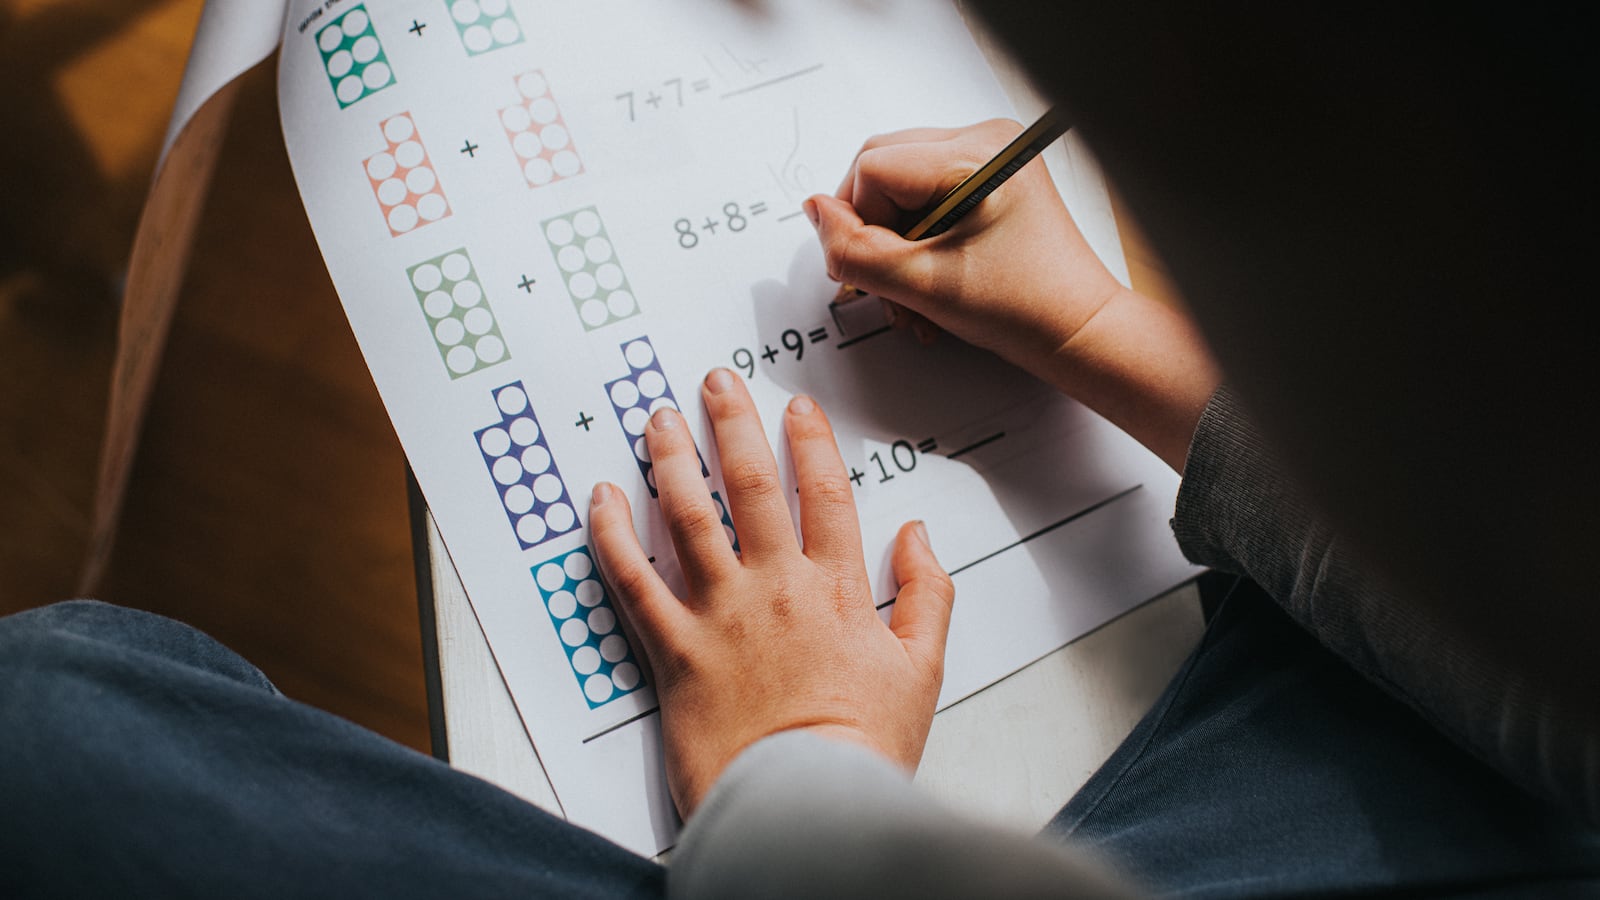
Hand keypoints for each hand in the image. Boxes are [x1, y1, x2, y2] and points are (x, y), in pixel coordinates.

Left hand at [588, 369, 955, 817]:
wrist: (805, 804)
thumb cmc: (862, 747)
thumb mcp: (923, 671)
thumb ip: (927, 595)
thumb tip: (918, 536)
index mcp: (837, 589)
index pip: (824, 494)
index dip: (810, 442)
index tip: (797, 406)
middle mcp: (775, 587)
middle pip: (750, 486)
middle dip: (733, 425)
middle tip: (716, 382)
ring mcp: (720, 614)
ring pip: (688, 516)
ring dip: (670, 459)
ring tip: (658, 419)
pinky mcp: (674, 649)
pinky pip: (633, 580)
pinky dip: (611, 535)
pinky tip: (600, 498)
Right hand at [805, 119, 1123, 379]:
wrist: (1076, 332)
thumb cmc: (1027, 309)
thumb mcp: (923, 286)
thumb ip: (856, 250)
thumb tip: (815, 213)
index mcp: (977, 155)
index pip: (873, 170)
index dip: (861, 225)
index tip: (880, 273)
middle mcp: (984, 142)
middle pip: (880, 170)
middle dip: (873, 235)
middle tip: (887, 284)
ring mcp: (986, 159)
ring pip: (896, 188)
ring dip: (892, 247)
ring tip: (912, 296)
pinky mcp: (985, 181)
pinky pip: (922, 197)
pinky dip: (914, 242)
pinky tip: (928, 280)